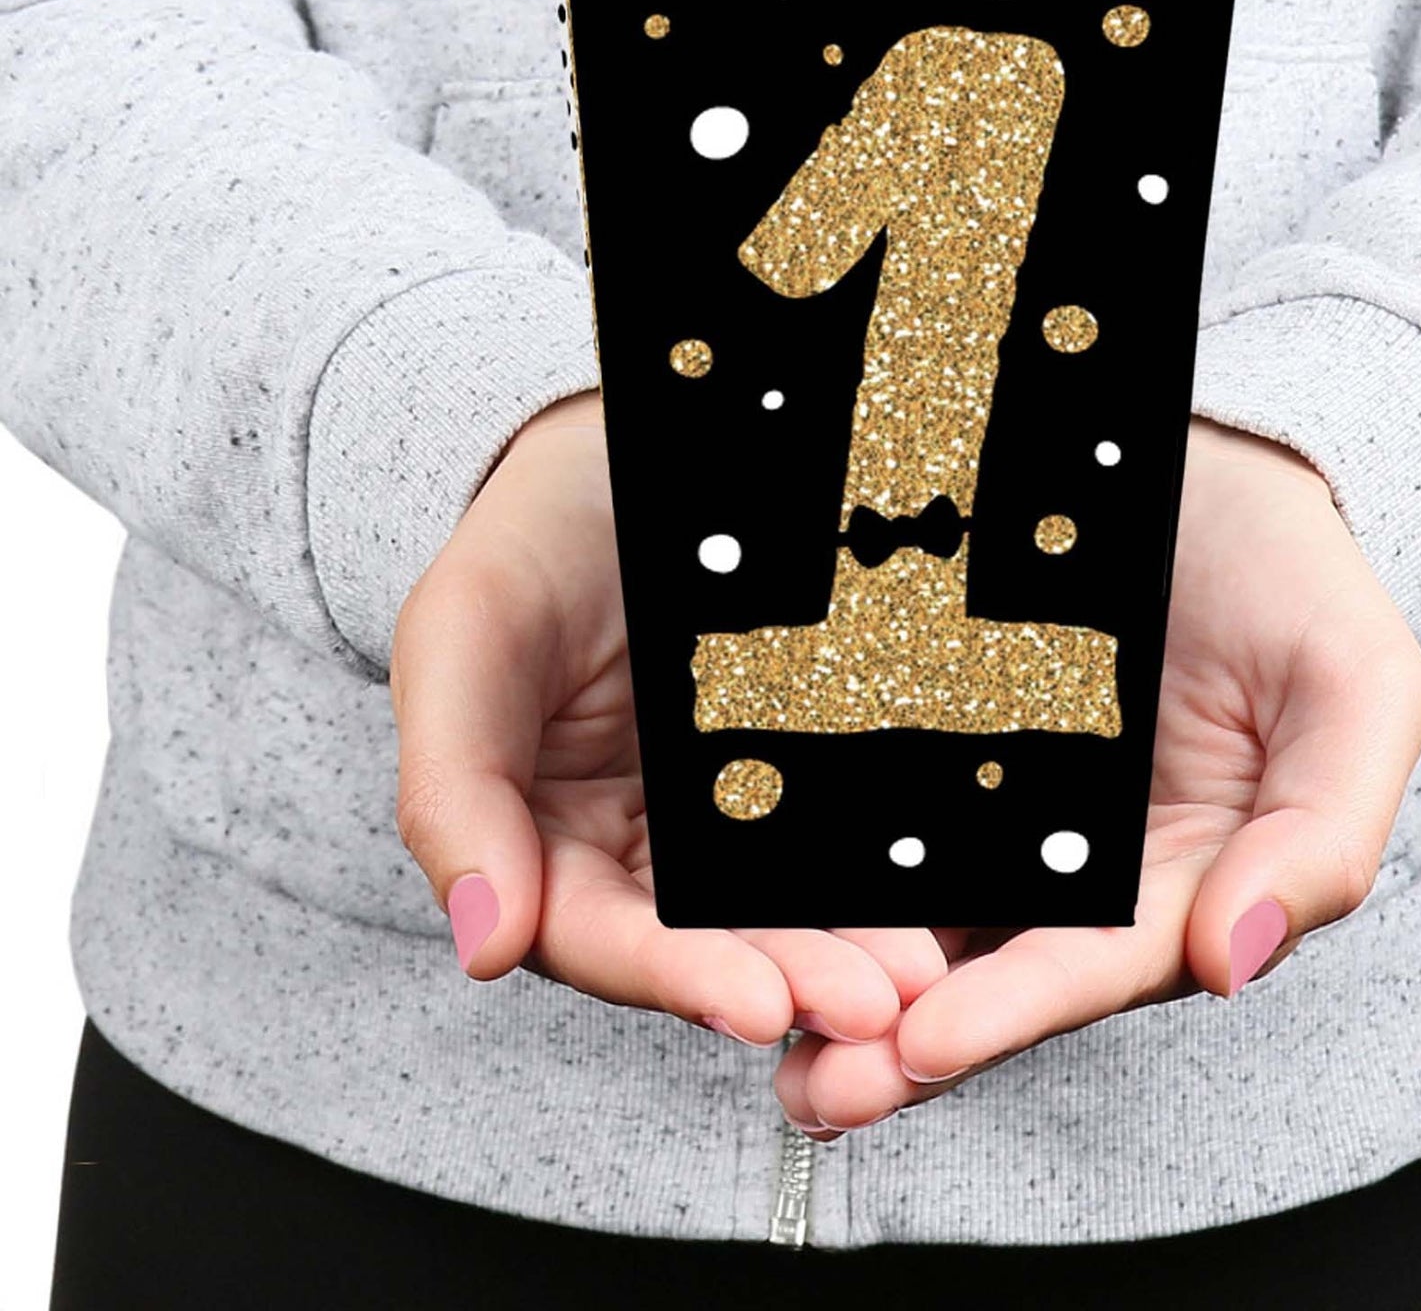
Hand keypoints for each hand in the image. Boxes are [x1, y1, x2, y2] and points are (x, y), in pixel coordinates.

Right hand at [388, 388, 945, 1044]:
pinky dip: (870, 874)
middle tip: (877, 1002)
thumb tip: (482, 946)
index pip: (597, 937)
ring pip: (773, 904)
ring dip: (843, 947)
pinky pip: (820, 830)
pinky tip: (925, 895)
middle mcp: (626, 848)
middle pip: (703, 942)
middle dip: (788, 979)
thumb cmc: (527, 542)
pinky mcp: (779, 770)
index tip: (760, 1005)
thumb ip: (453, 790)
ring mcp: (709, 814)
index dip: (674, 977)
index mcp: (536, 839)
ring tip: (915, 973)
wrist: (616, 457)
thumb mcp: (465, 638)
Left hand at [772, 416, 1420, 1136]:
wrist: (1208, 462)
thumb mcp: (1355, 691)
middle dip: (899, 1036)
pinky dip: (816, 866)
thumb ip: (1322, 835)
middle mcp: (1085, 863)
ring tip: (762, 1022)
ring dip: (842, 975)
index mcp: (1184, 876)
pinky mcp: (938, 736)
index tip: (924, 1042)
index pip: (1098, 963)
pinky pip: (877, 806)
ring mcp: (1006, 803)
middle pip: (987, 967)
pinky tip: (751, 898)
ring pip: (915, 910)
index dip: (1017, 1008)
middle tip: (813, 1083)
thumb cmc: (1291, 578)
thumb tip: (1236, 959)